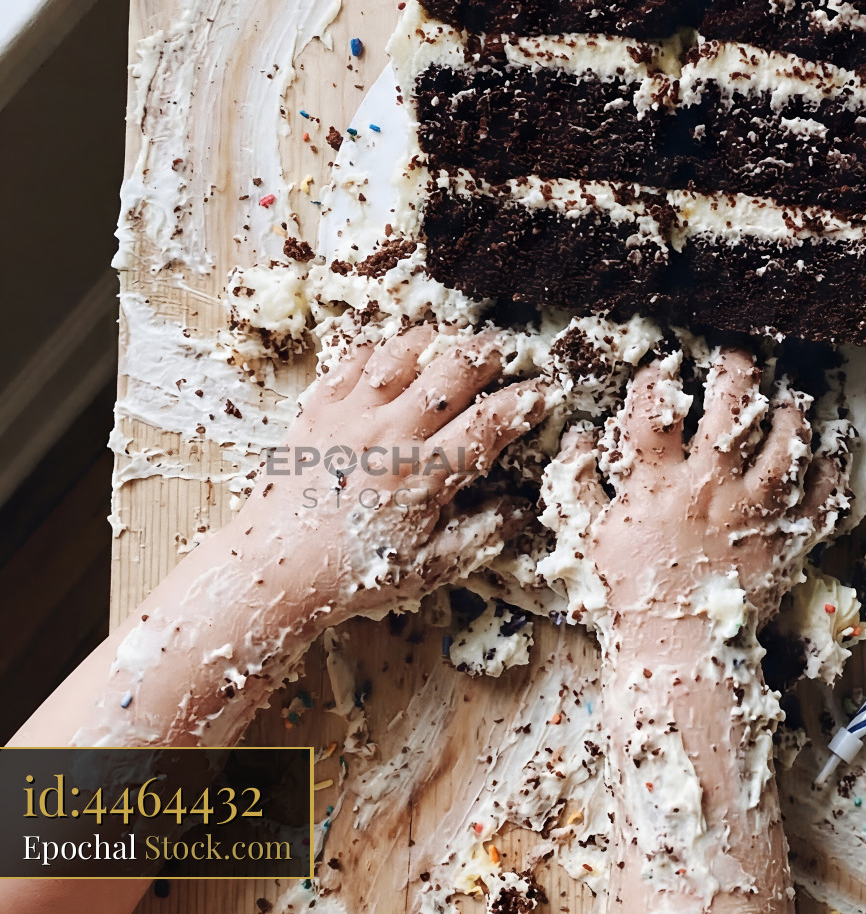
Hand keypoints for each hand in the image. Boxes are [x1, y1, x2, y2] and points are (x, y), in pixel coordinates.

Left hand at [90, 327, 546, 745]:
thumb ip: (480, 535)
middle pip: (450, 373)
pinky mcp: (315, 411)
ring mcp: (350, 417)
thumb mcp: (430, 567)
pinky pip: (349, 364)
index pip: (489, 423)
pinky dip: (373, 351)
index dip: (523, 401)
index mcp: (425, 473)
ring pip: (399, 355)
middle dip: (484, 354)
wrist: (274, 569)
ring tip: (443, 339)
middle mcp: (391, 433)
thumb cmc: (354, 574)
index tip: (544, 388)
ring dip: (428, 342)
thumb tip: (521, 509)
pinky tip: (385, 354)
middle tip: (500, 348)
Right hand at [558, 346, 846, 628]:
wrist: (678, 655)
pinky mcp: (789, 538)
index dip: (656, 377)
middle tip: (738, 353)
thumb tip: (581, 432)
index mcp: (656, 483)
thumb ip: (576, 480)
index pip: (653, 408)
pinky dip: (831, 465)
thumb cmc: (627, 597)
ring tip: (785, 396)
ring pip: (787, 440)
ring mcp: (756, 512)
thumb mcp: (585, 536)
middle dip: (737, 364)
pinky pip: (823, 493)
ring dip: (789, 409)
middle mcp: (710, 487)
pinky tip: (831, 443)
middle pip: (733, 404)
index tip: (663, 365)